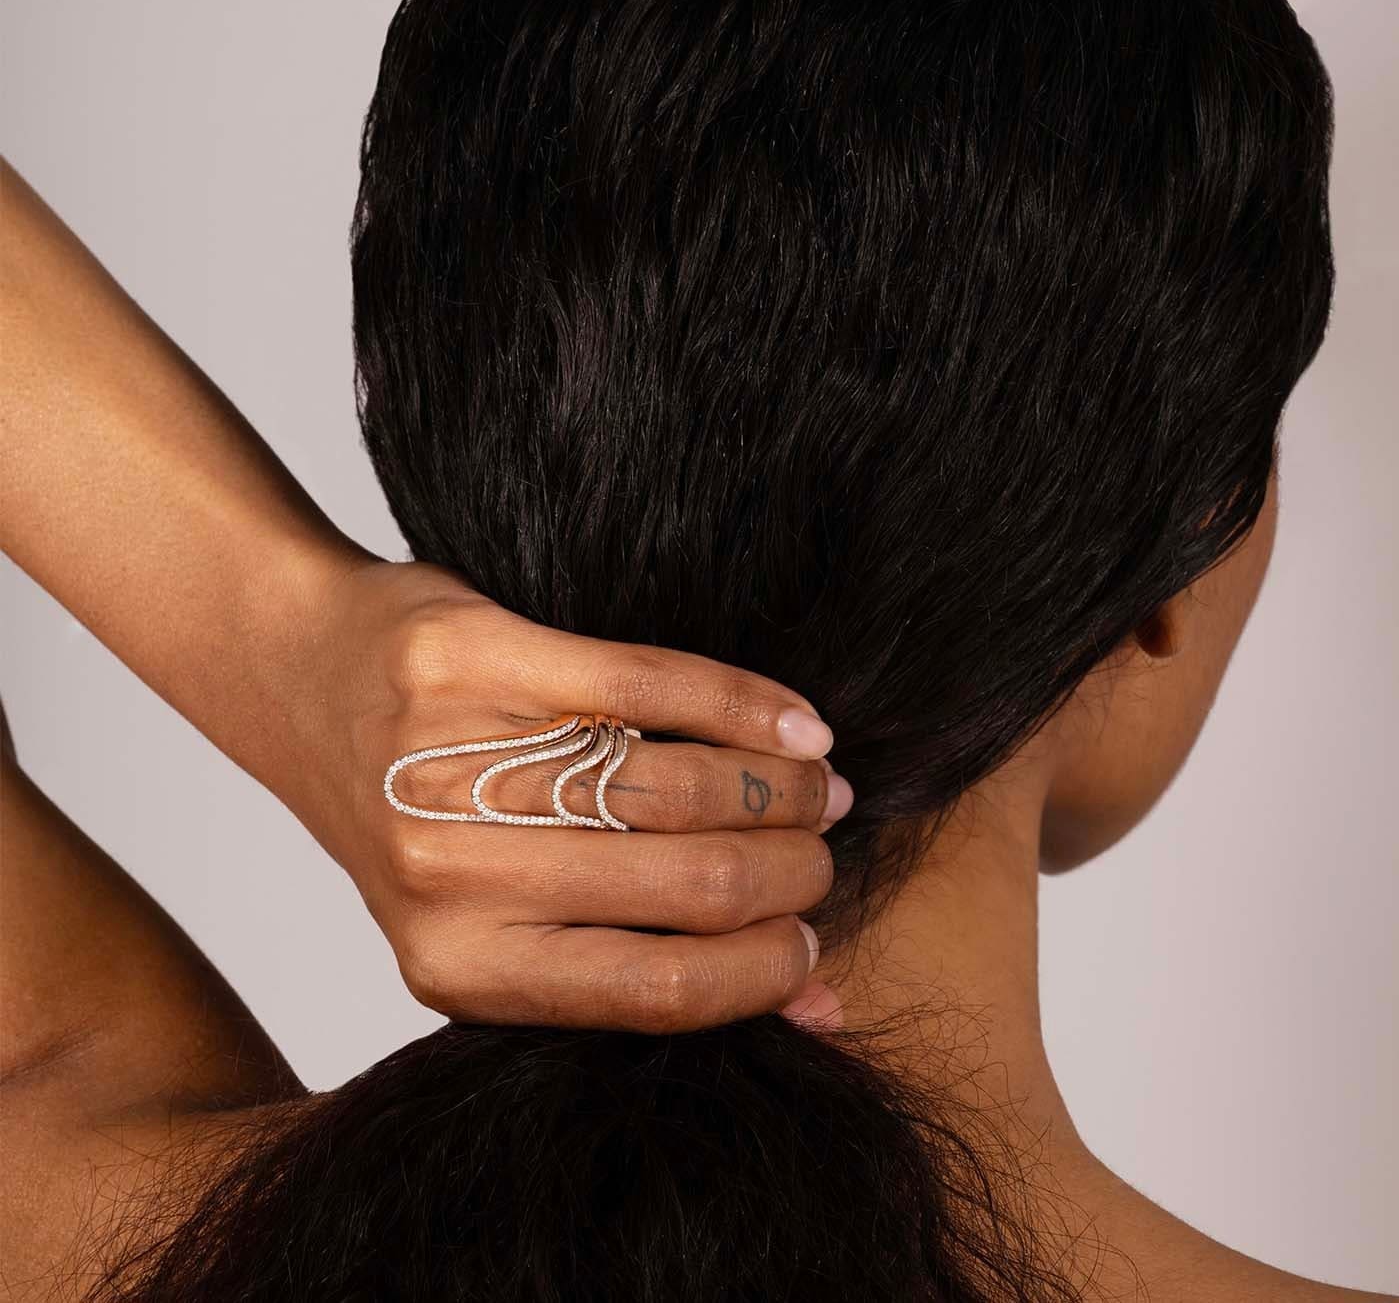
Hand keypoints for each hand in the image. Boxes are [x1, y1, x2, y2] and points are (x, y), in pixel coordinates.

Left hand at [264, 554, 850, 1031]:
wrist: (305, 679)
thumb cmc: (425, 815)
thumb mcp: (503, 918)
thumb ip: (644, 964)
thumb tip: (817, 1006)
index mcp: (459, 967)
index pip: (656, 988)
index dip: (763, 967)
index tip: (813, 936)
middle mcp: (452, 877)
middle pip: (689, 881)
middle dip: (791, 869)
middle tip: (824, 846)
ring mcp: (460, 764)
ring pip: (678, 784)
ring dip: (779, 788)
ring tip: (817, 781)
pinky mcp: (478, 660)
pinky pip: (650, 684)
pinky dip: (745, 703)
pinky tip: (797, 719)